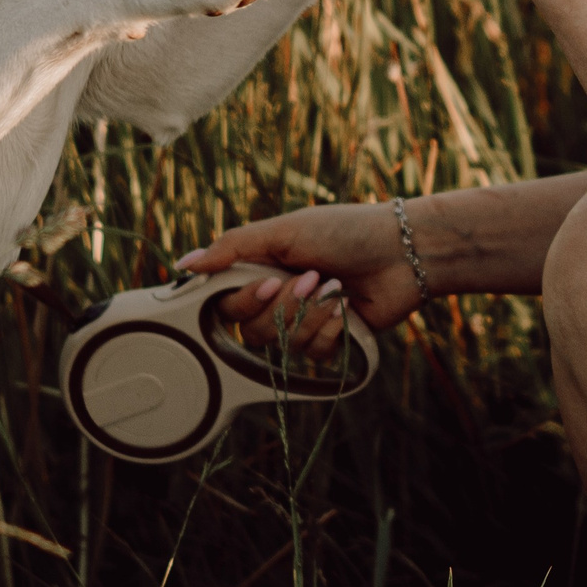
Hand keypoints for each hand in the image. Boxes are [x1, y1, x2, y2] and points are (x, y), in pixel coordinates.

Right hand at [176, 203, 422, 358]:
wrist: (403, 251)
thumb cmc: (345, 230)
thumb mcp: (285, 230)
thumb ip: (232, 248)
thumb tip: (183, 265)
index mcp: (260, 269)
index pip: (226, 305)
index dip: (245, 301)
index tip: (269, 281)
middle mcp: (277, 298)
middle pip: (252, 331)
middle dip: (285, 307)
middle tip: (312, 278)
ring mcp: (304, 321)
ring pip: (283, 346)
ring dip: (311, 316)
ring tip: (336, 288)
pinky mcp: (331, 340)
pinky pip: (313, 356)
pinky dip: (330, 331)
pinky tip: (347, 309)